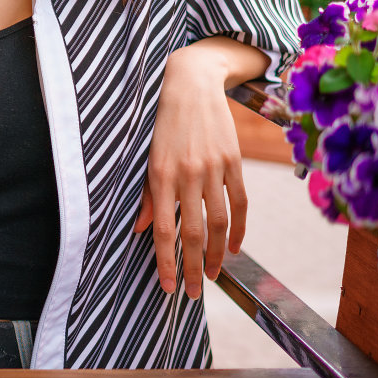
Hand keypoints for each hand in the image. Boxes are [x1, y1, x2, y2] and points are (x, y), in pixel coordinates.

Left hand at [135, 43, 251, 298]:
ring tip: (213, 275)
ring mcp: (214, 168)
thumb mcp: (144, 156)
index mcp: (159, 175)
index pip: (162, 229)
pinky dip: (238, 229)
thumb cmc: (160, 123)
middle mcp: (187, 174)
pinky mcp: (233, 162)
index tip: (169, 287)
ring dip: (218, 255)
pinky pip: (239, 203)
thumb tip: (138, 230)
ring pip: (220, 222)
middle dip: (194, 267)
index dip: (166, 261)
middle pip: (194, 232)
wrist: (190, 84)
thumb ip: (143, 194)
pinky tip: (234, 248)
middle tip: (194, 293)